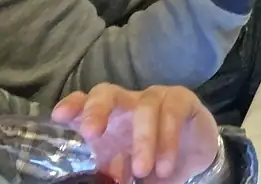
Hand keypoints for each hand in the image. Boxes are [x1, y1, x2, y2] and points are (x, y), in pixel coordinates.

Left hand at [53, 84, 218, 183]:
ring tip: (142, 171)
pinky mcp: (182, 99)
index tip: (59, 117)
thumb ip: (111, 175)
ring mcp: (156, 97)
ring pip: (144, 107)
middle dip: (96, 109)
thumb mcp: (125, 172)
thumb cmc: (151, 164)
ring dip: (142, 140)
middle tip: (92, 133)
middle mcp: (128, 103)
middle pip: (107, 92)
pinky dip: (167, 140)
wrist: (193, 159)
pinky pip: (172, 112)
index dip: (73, 105)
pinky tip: (165, 165)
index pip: (84, 103)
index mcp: (107, 120)